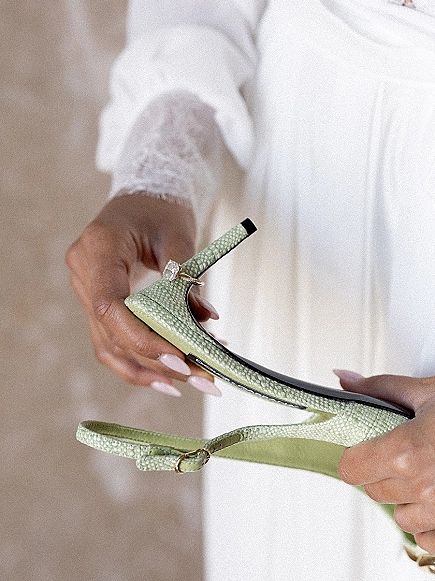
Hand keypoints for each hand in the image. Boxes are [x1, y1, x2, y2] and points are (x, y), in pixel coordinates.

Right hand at [66, 192, 219, 394]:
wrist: (143, 199)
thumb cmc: (160, 210)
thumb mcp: (178, 235)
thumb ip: (186, 278)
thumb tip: (205, 320)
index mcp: (98, 249)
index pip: (111, 306)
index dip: (143, 338)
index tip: (181, 357)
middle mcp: (83, 273)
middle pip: (113, 332)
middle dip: (159, 360)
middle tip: (204, 376)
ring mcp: (85, 291)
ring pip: (110, 346)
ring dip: (152, 370)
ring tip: (194, 381)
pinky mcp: (97, 305)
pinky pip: (112, 343)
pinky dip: (140, 364)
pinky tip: (170, 380)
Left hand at [337, 305, 434, 557]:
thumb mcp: (430, 386)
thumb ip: (381, 390)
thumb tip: (345, 382)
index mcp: (411, 450)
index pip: (354, 470)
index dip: (355, 458)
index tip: (360, 454)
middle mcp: (433, 487)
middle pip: (378, 495)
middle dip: (382, 475)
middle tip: (397, 457)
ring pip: (407, 521)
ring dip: (407, 502)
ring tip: (423, 478)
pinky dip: (433, 533)